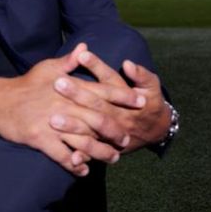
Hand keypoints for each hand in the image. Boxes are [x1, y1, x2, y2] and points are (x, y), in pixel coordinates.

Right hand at [0, 44, 130, 175]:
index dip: (123, 97)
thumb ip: (69, 61)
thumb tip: (85, 48)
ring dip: (101, 152)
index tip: (141, 102)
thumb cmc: (26, 84)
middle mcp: (65, 105)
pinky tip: (83, 170)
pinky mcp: (41, 140)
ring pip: (84, 141)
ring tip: (113, 158)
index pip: (103, 91)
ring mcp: (54, 124)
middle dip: (116, 130)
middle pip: (98, 119)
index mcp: (70, 87)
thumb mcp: (47, 68)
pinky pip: (62, 155)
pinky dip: (74, 164)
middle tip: (129, 139)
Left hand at [55, 48, 169, 153]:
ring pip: (93, 130)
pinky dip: (83, 155)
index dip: (97, 66)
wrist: (157, 130)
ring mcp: (114, 134)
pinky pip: (95, 152)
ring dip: (74, 126)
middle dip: (77, 94)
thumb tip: (127, 64)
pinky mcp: (109, 147)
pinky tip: (69, 156)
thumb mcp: (152, 86)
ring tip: (53, 119)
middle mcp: (120, 116)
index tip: (81, 55)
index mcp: (128, 98)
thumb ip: (141, 75)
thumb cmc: (151, 103)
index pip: (111, 80)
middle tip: (58, 82)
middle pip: (97, 105)